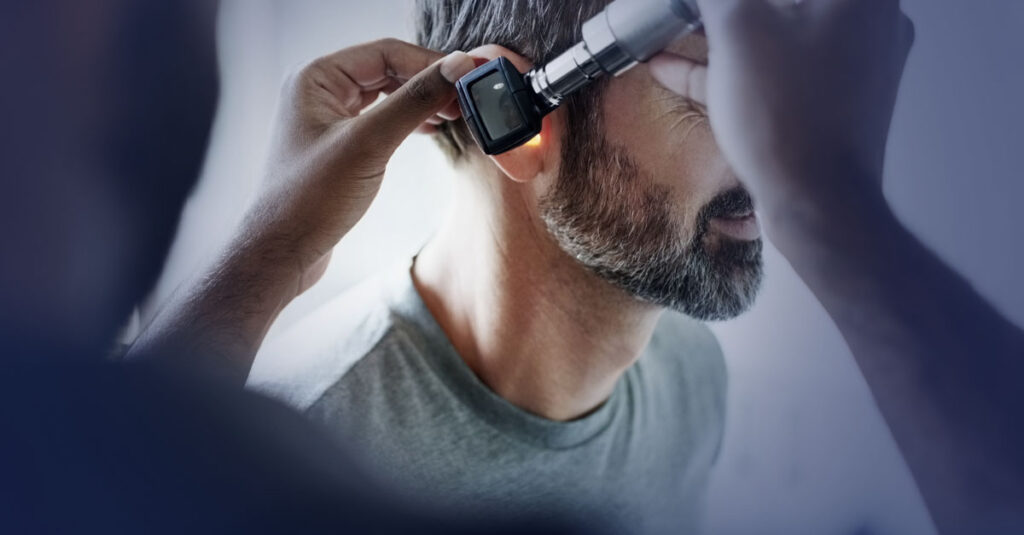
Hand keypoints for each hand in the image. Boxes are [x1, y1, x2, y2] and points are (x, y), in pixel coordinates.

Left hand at [248, 39, 474, 295]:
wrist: (282, 252)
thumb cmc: (309, 200)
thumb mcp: (369, 144)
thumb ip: (414, 100)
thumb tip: (456, 68)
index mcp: (316, 78)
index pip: (386, 52)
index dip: (430, 61)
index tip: (467, 75)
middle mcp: (319, 91)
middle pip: (388, 69)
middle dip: (428, 81)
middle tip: (465, 98)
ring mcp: (328, 118)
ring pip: (386, 94)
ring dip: (420, 100)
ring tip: (454, 113)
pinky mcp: (339, 145)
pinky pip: (380, 118)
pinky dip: (408, 120)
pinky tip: (430, 128)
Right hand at [650, 0, 914, 224]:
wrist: (817, 203)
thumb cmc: (787, 117)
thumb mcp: (737, 31)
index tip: (709, 5)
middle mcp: (871, 20)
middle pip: (787, 1)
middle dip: (728, 7)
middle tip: (691, 12)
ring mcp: (856, 63)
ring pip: (779, 28)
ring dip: (724, 30)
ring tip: (672, 29)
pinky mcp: (834, 100)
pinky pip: (777, 66)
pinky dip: (733, 64)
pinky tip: (676, 68)